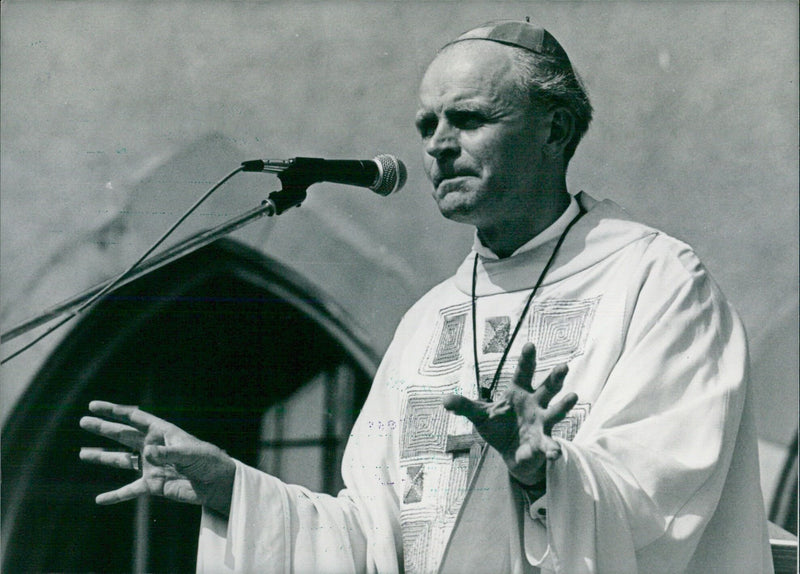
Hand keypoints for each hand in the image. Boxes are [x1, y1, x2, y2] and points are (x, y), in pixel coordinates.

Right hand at [79, 401, 235, 515]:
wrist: (217, 483)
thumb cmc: (208, 461)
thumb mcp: (190, 453)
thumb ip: (168, 453)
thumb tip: (147, 452)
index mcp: (163, 432)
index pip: (135, 418)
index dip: (115, 411)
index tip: (94, 405)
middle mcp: (154, 447)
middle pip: (123, 436)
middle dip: (104, 428)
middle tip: (84, 422)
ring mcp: (152, 465)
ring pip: (122, 460)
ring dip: (103, 456)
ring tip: (82, 453)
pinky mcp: (153, 484)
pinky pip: (130, 490)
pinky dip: (115, 496)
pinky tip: (100, 500)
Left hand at [443, 343, 577, 484]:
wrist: (511, 453)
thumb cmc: (498, 427)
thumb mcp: (479, 416)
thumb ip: (464, 406)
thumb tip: (444, 400)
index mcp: (519, 392)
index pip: (523, 373)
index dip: (527, 359)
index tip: (530, 344)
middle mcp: (535, 404)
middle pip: (547, 388)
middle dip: (555, 377)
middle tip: (563, 367)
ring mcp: (542, 423)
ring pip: (555, 412)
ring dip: (564, 405)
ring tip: (573, 397)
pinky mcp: (543, 443)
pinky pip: (548, 445)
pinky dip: (551, 449)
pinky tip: (554, 453)